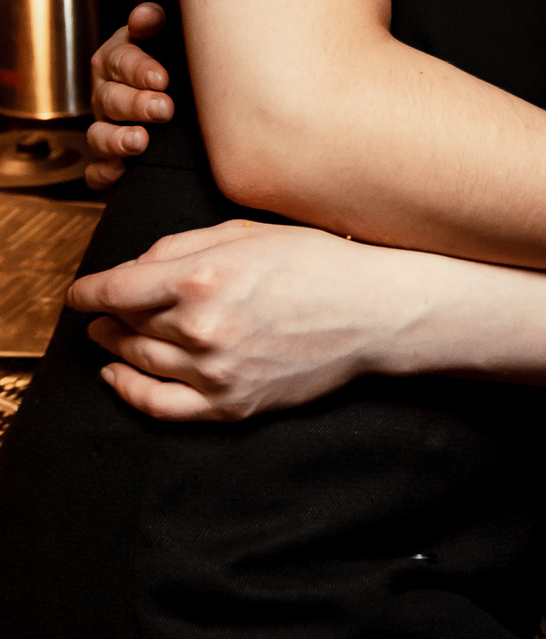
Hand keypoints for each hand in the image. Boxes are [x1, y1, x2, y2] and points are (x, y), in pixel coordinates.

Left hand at [67, 220, 423, 420]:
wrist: (372, 312)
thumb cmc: (316, 263)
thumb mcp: (247, 232)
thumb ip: (182, 246)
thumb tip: (135, 268)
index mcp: (202, 278)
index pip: (115, 289)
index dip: (87, 291)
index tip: (79, 293)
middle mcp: (201, 327)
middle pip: (124, 324)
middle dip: (106, 315)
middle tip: (102, 311)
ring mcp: (215, 371)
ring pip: (138, 360)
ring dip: (114, 346)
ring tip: (109, 335)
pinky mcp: (231, 403)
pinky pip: (160, 406)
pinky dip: (129, 391)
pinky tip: (117, 376)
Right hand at [86, 1, 173, 190]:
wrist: (176, 99)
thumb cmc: (170, 62)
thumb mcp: (163, 36)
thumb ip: (153, 22)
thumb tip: (146, 16)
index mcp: (117, 60)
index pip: (120, 60)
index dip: (139, 69)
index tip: (162, 78)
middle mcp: (107, 94)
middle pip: (111, 99)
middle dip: (136, 105)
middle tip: (164, 108)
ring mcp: (105, 127)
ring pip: (99, 135)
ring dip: (117, 139)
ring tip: (140, 141)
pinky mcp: (109, 160)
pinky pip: (96, 171)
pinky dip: (105, 173)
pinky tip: (121, 171)